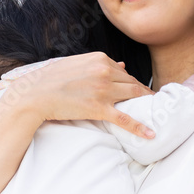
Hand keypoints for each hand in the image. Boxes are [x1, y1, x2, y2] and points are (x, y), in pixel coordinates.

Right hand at [0, 52, 155, 138]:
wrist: (34, 94)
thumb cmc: (49, 79)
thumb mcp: (75, 65)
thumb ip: (98, 64)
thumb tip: (121, 65)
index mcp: (99, 58)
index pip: (123, 72)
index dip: (132, 83)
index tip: (140, 91)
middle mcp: (104, 71)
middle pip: (132, 83)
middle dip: (144, 94)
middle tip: (155, 103)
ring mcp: (103, 90)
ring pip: (133, 96)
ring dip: (147, 105)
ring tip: (159, 114)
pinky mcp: (99, 108)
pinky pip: (124, 118)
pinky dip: (139, 126)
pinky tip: (150, 134)